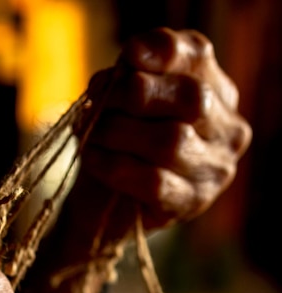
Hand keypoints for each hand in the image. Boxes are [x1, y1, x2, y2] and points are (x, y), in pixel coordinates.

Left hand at [22, 27, 251, 292]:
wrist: (100, 213)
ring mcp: (215, 169)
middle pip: (188, 97)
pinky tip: (98, 164)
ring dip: (124, 135)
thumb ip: (122, 84)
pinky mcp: (192, 204)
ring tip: (94, 140)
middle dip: (135, 98)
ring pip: (175, 140)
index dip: (162, 52)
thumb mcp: (112, 109)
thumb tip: (121, 69)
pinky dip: (123, 168)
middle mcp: (224, 128)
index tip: (126, 55)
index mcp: (210, 91)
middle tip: (100, 106)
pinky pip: (162, 183)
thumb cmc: (105, 151)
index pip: (197, 56)